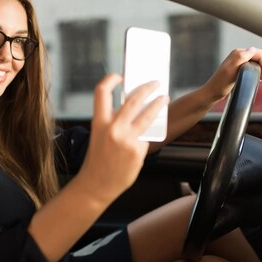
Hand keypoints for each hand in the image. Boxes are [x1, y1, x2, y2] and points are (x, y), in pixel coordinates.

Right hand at [78, 73, 166, 204]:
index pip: (102, 92)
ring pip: (148, 114)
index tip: (120, 77)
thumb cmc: (98, 159)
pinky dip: (149, 132)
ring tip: (163, 99)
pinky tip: (152, 130)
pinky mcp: (139, 150)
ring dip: (158, 104)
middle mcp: (113, 128)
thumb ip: (113, 121)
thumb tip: (133, 107)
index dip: (110, 80)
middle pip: (133, 99)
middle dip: (147, 88)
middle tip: (154, 84)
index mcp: (99, 122)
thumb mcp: (99, 135)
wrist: (97, 184)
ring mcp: (127, 139)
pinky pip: (147, 135)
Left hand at [204, 47, 261, 101]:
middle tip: (259, 78)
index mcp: (238, 53)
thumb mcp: (230, 70)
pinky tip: (252, 79)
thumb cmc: (221, 84)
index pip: (259, 53)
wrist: (212, 93)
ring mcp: (238, 61)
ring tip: (256, 79)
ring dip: (260, 69)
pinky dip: (255, 71)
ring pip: (256, 61)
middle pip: (259, 56)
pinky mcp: (238, 68)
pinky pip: (252, 66)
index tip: (261, 77)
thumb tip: (253, 49)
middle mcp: (238, 55)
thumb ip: (240, 58)